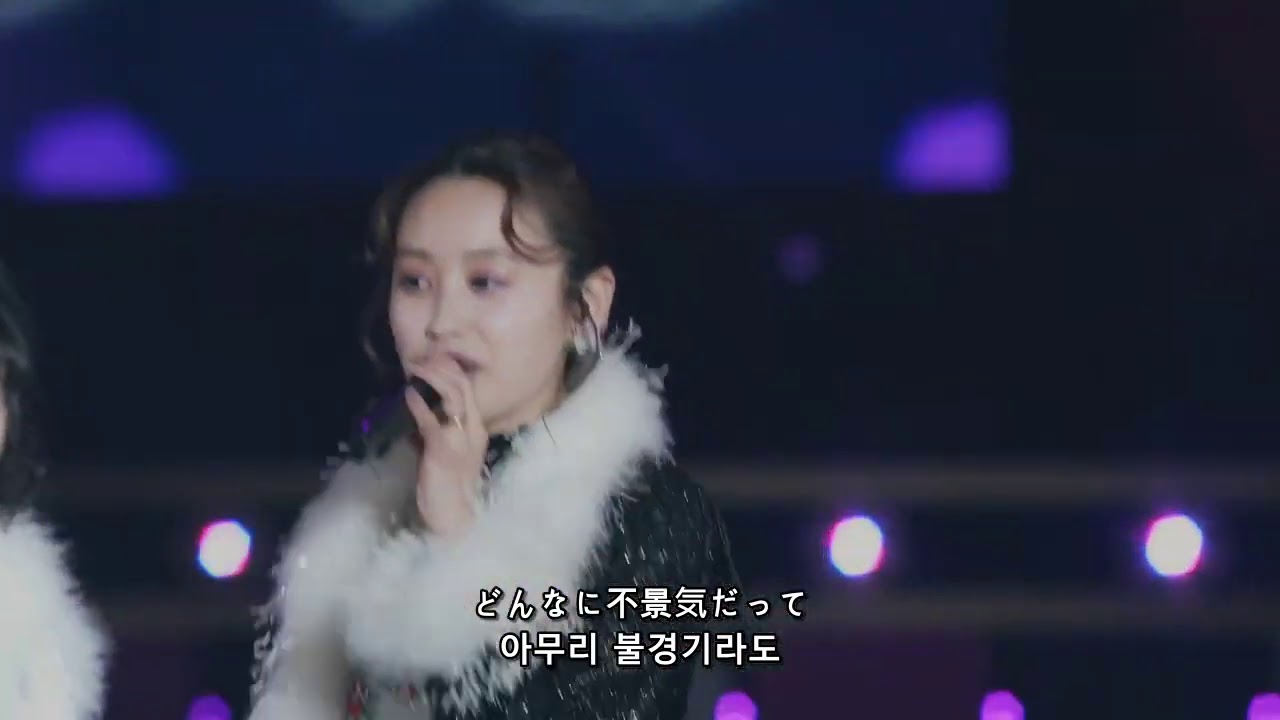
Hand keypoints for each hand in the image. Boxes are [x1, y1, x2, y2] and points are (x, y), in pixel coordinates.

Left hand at [403, 356, 487, 536]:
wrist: (453, 515)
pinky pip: (431, 419)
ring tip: (415, 367)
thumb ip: (436, 427)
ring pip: (453, 395)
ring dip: (432, 377)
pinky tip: (407, 393)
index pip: (470, 388)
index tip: (434, 355)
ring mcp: (461, 438)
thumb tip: (418, 407)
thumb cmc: (446, 485)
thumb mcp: (446, 450)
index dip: (453, 367)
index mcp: (477, 428)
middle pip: (463, 385)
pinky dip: (418, 403)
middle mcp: (474, 429)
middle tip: (422, 356)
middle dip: (442, 365)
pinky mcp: (444, 449)